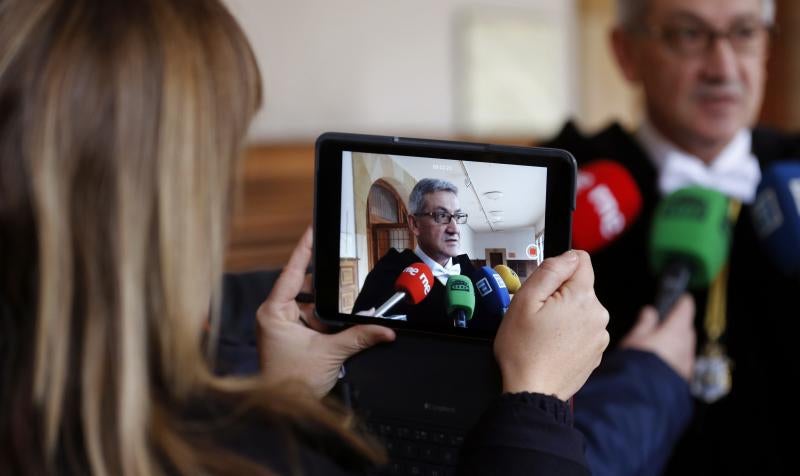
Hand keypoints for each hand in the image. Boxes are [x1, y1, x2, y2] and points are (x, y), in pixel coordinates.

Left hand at [256, 227, 395, 397]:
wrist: (284, 411)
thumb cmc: (291, 383)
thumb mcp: (330, 354)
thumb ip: (359, 336)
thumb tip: (385, 329)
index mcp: (274, 311)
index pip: (291, 271)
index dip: (304, 249)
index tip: (312, 229)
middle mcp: (275, 315)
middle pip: (304, 287)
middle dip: (325, 284)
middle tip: (345, 267)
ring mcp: (283, 326)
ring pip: (311, 305)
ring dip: (328, 307)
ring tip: (348, 299)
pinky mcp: (292, 338)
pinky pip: (313, 320)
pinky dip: (328, 321)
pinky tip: (343, 321)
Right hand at [494, 250, 609, 400]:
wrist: (532, 391)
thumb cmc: (523, 351)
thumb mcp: (524, 301)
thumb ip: (549, 271)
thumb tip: (569, 256)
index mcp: (582, 298)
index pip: (581, 260)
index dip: (558, 269)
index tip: (544, 288)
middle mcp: (598, 315)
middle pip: (579, 287)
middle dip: (559, 295)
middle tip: (538, 317)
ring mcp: (600, 335)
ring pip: (580, 309)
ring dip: (564, 316)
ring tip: (544, 334)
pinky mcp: (597, 352)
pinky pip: (582, 330)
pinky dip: (569, 334)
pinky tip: (553, 346)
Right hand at [621, 294, 695, 380]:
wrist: (641, 396)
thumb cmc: (636, 364)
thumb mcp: (635, 338)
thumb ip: (645, 324)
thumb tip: (650, 312)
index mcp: (675, 331)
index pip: (685, 310)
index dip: (682, 303)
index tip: (681, 299)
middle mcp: (686, 346)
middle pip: (686, 330)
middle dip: (678, 325)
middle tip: (665, 323)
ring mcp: (687, 364)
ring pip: (685, 348)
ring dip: (676, 344)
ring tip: (659, 345)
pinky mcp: (683, 379)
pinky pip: (681, 363)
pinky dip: (674, 359)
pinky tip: (660, 363)